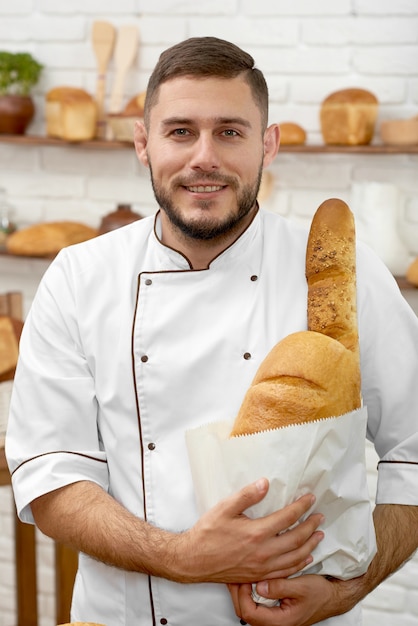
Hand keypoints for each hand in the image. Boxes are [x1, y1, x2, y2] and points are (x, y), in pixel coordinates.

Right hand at [178, 478, 323, 583]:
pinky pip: (286, 572)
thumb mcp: (225, 508)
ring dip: (310, 544)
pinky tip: (305, 558)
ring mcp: (262, 567)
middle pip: (296, 538)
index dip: (301, 507)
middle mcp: (263, 552)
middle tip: (319, 516)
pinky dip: (300, 564)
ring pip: (295, 557)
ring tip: (319, 535)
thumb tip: (265, 483)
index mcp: (257, 533)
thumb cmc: (207, 533)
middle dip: (311, 525)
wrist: (194, 560)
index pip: (287, 518)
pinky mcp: (259, 576)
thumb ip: (246, 495)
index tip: (310, 498)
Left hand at [228, 574, 351, 625]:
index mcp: (280, 621)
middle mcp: (274, 622)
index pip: (249, 613)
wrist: (331, 597)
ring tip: (241, 572)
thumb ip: (279, 587)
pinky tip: (250, 576)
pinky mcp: (272, 610)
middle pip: (244, 611)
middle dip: (237, 591)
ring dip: (242, 590)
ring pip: (247, 607)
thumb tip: (259, 586)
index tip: (245, 577)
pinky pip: (254, 603)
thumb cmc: (319, 594)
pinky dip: (249, 590)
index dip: (242, 594)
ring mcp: (272, 617)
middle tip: (236, 572)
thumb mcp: (301, 587)